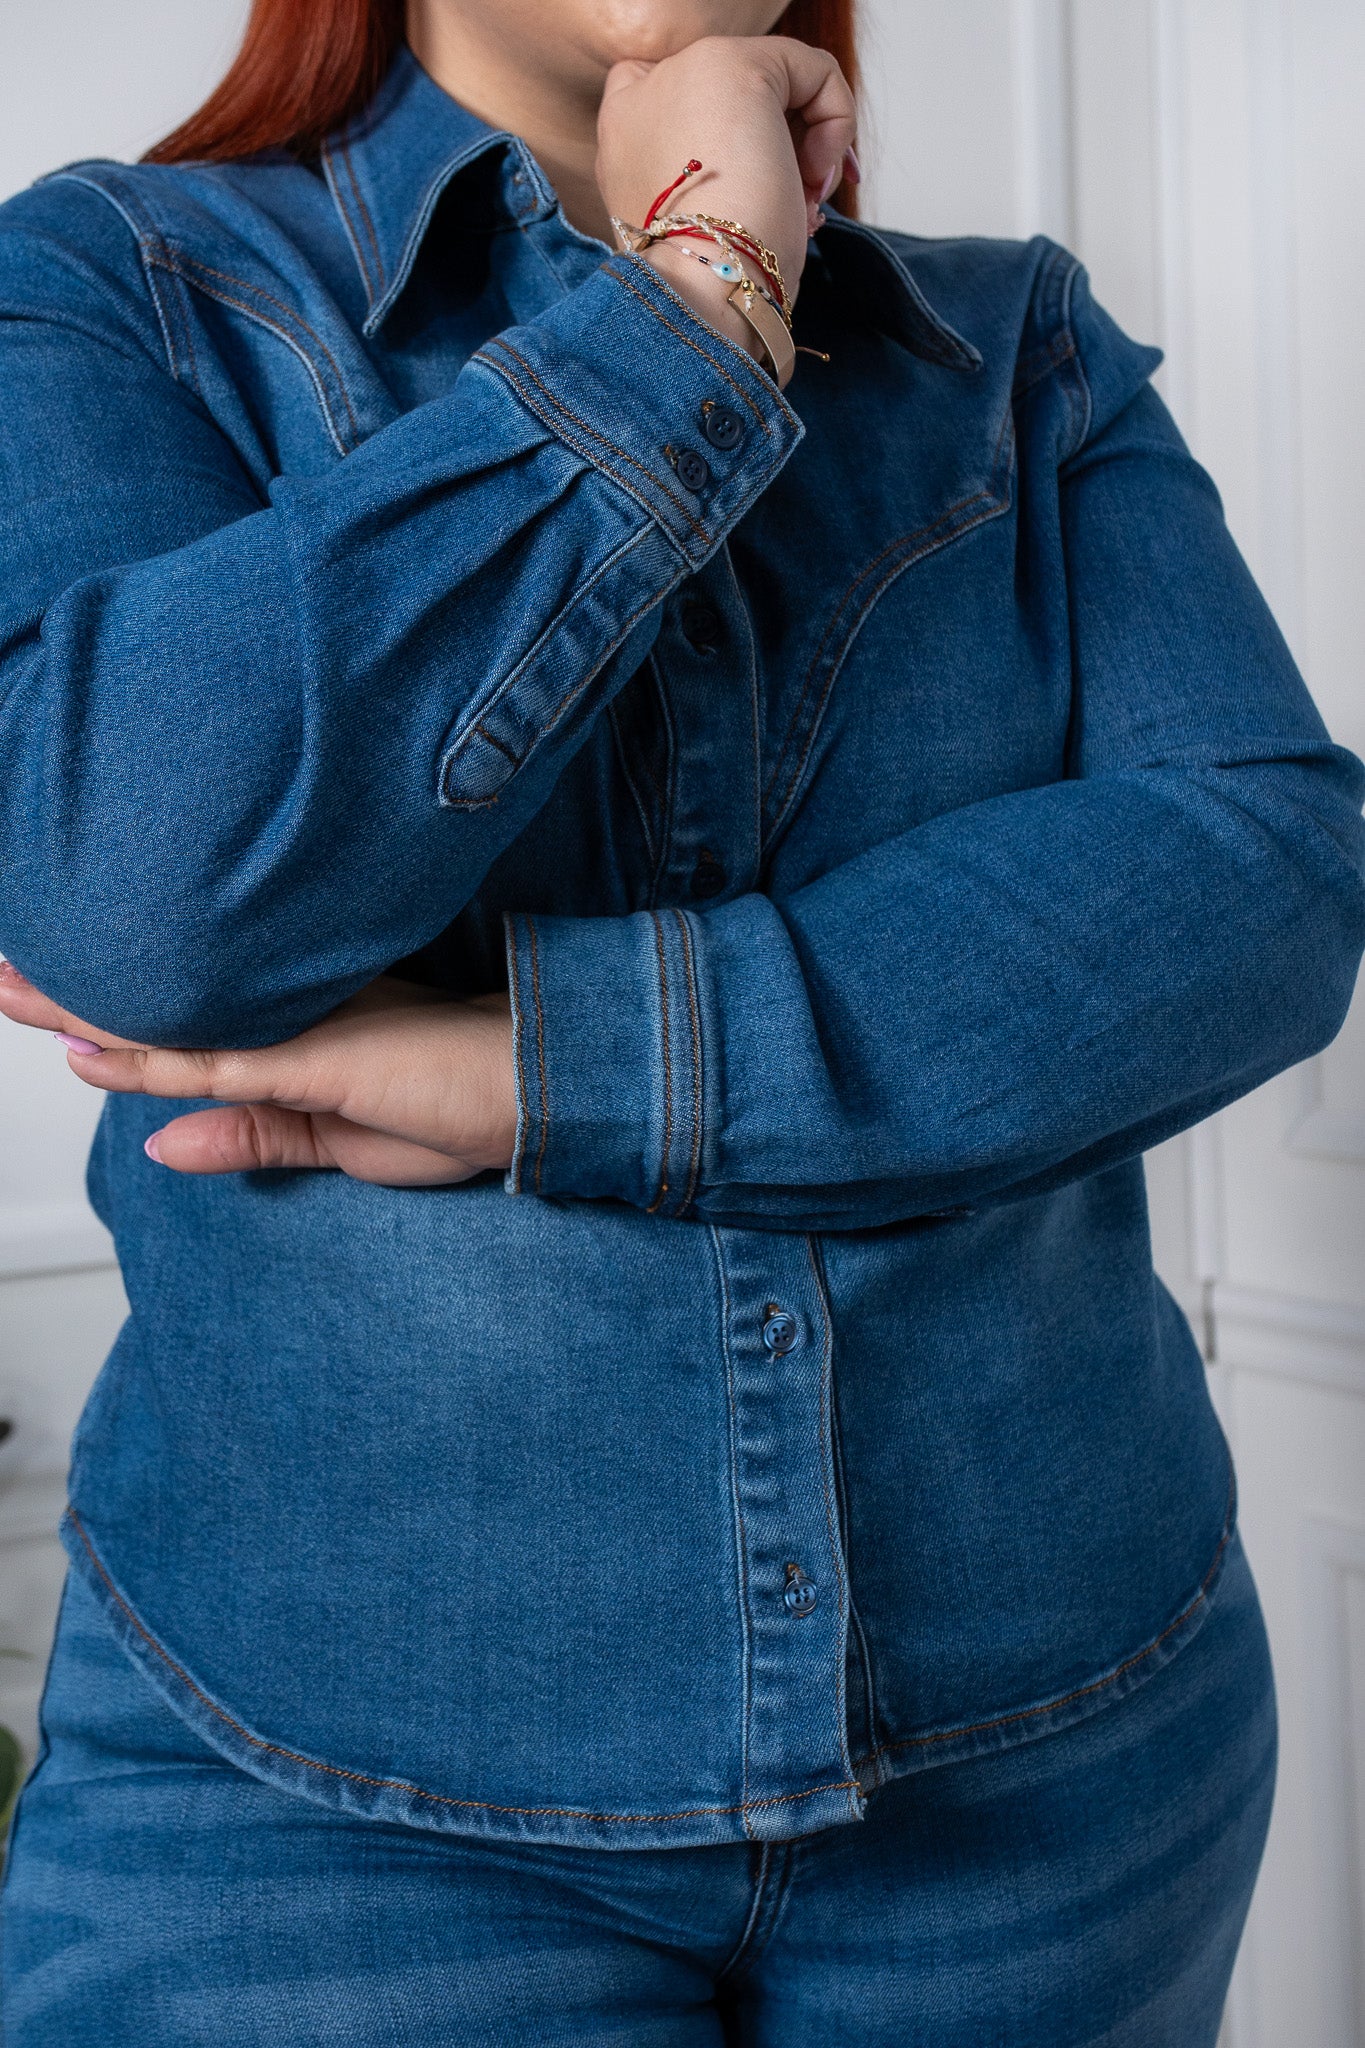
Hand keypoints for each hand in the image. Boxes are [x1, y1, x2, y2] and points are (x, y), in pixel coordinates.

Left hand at [0, 964, 519, 1186]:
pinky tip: (85, 1051)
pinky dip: (146, 1061)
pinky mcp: (322, 1061)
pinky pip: (216, 1065)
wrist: (547, 1091)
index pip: (184, 1022)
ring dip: (83, 1008)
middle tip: (1, 969)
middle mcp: (290, 1017)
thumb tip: (160, 1139)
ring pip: (171, 1022)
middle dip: (72, 991)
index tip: (48, 994)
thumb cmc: (467, 1109)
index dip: (111, 1009)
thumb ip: (254, 1133)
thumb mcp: (342, 1142)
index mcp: (296, 1029)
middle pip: (161, 1004)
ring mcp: (303, 1033)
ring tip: (9, 986)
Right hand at [597, 37, 856, 350]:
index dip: (729, 138)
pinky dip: (837, 123)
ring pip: (777, 81)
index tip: (758, 188)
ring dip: (808, 145)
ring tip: (806, 205)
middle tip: (798, 204)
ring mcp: (685, 74)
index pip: (674, 103)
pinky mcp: (738, 68)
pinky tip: (817, 179)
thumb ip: (713, 185)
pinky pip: (813, 70)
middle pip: (735, 96)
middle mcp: (643, 97)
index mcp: (621, 141)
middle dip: (782, 147)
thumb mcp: (695, 230)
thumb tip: (783, 174)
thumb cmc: (706, 288)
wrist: (697, 298)